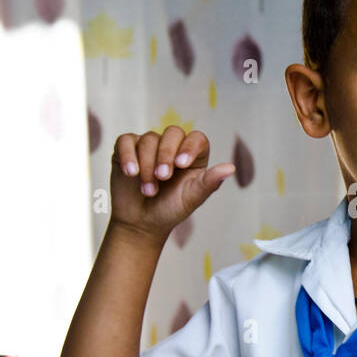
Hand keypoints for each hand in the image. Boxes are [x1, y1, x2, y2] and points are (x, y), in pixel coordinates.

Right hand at [110, 128, 233, 239]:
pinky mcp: (127, 149)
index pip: (196, 138)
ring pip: (148, 140)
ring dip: (147, 165)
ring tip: (148, 190)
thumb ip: (210, 182)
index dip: (190, 147)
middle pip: (172, 133)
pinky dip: (128, 155)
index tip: (181, 164)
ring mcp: (149, 146)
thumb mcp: (192, 198)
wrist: (141, 223)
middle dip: (165, 155)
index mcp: (193, 155)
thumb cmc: (171, 209)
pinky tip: (130, 173)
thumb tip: (231, 168)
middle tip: (162, 177)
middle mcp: (172, 146)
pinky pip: (126, 141)